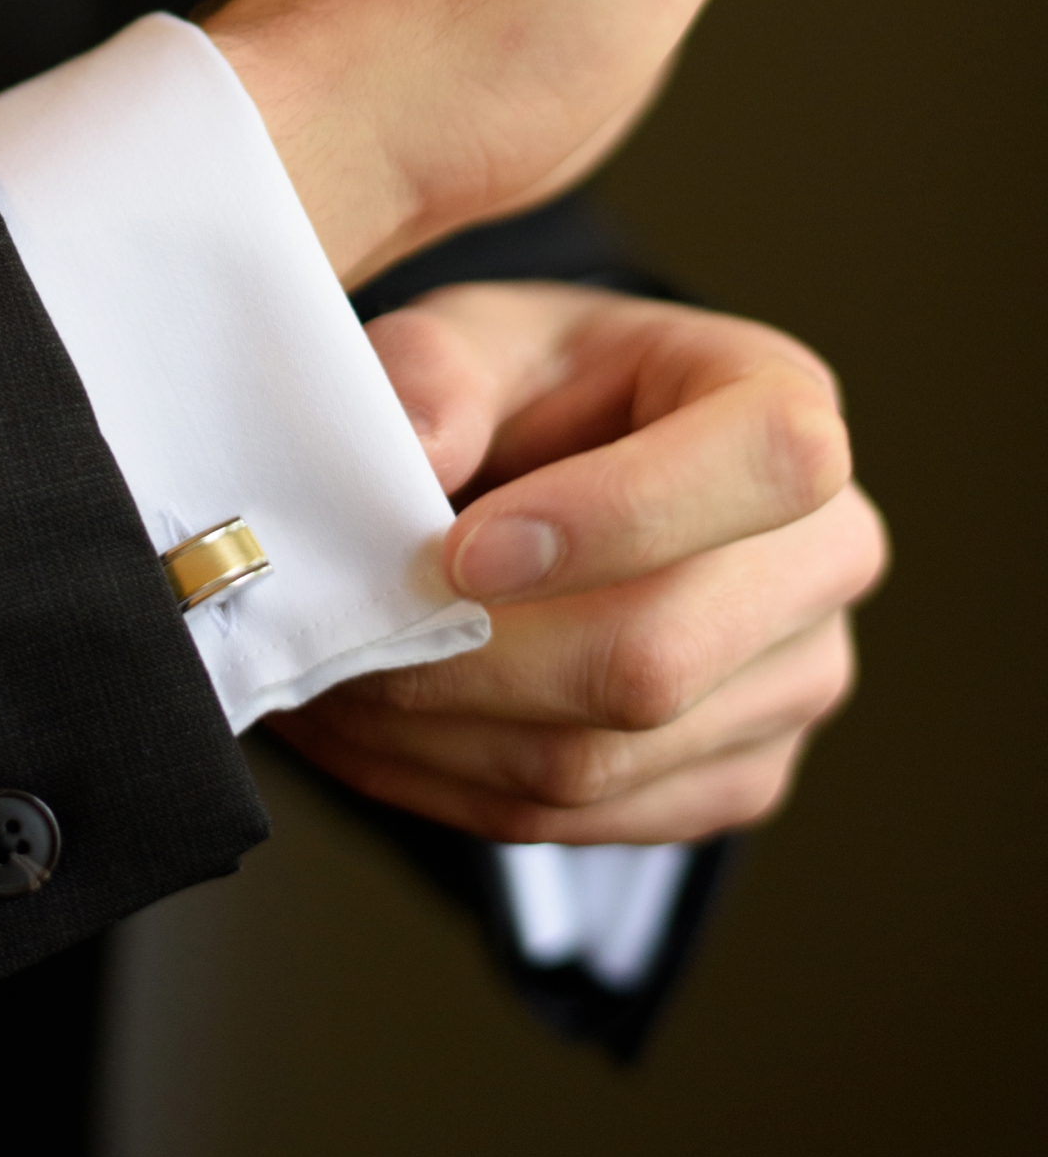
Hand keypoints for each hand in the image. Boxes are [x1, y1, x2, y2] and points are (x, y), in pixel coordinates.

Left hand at [268, 282, 889, 844]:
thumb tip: (413, 448)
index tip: (460, 551)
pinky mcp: (738, 777)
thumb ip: (435, 368)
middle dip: (467, 658)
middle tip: (342, 632)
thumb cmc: (527, 386)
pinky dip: (447, 784)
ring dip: (433, 733)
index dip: (611, 517)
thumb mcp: (472, 333)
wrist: (554, 466)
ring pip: (600, 760)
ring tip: (331, 677)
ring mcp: (796, 680)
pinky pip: (578, 822)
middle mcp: (826, 551)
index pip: (766, 462)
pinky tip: (377, 726)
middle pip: (658, 656)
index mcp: (783, 399)